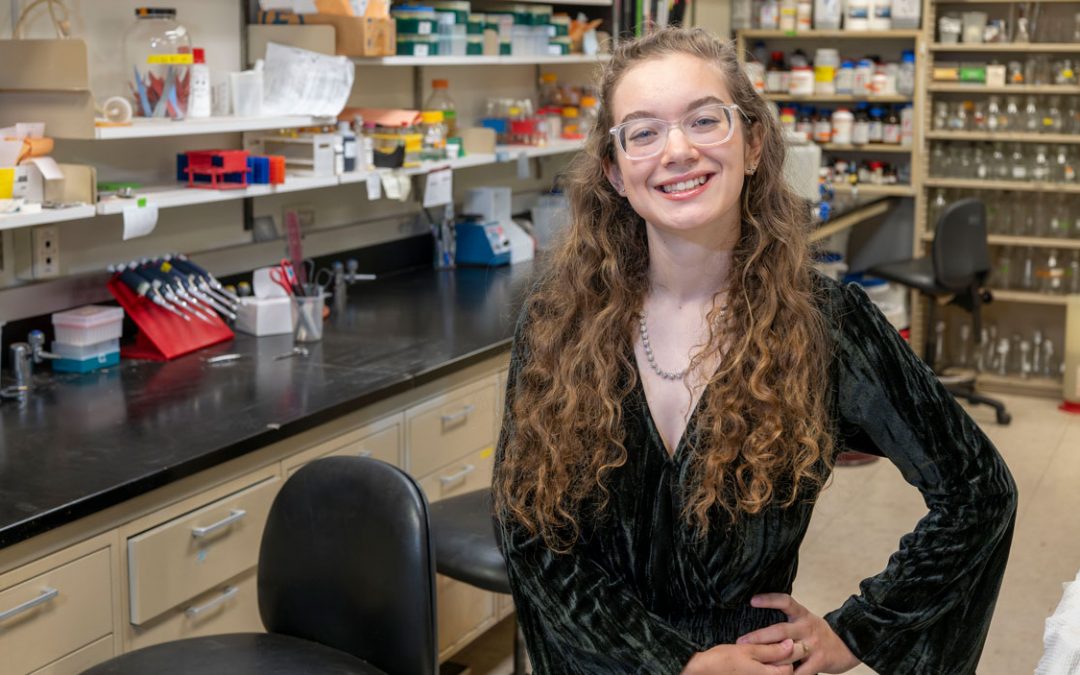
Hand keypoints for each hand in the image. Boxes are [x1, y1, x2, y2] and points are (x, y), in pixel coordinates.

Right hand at [681, 639, 795, 673]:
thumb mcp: (748, 651)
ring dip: (775, 660)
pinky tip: (759, 655)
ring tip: (770, 647)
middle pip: (784, 671)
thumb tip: (791, 645)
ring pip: (774, 672)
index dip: (792, 652)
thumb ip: (772, 650)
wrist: (702, 671)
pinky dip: (765, 665)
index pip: (790, 667)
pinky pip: (763, 672)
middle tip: (783, 641)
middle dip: (786, 657)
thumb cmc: (723, 660)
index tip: (789, 638)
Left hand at [735, 594, 859, 674]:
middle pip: (781, 630)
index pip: (786, 602)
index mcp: (803, 615)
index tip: (752, 600)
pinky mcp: (820, 660)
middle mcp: (807, 627)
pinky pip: (801, 671)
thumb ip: (787, 622)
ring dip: (771, 658)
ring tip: (755, 662)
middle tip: (742, 641)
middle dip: (759, 637)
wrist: (849, 645)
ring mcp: (814, 645)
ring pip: (788, 652)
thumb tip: (759, 624)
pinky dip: (788, 674)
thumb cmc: (820, 634)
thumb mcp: (805, 621)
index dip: (769, 599)